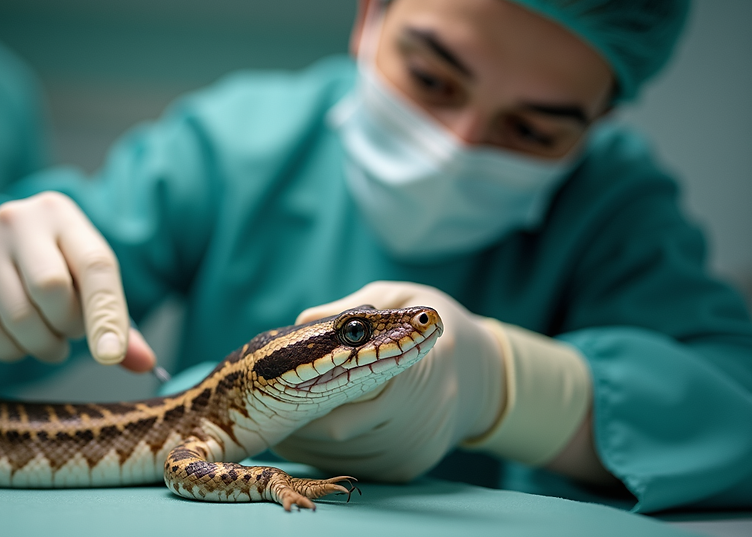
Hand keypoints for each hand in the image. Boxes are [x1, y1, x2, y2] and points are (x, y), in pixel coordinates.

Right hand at [0, 191, 155, 370]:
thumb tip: (146, 363)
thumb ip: (114, 318)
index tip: (111, 355)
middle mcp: (18, 220)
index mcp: (62, 214)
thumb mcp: (85, 277)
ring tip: (50, 337)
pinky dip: (13, 352)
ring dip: (43, 344)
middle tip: (71, 330)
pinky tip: (21, 341)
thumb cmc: (52, 265)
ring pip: (19, 317)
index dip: (106, 315)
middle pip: (51, 290)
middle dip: (69, 325)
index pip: (95, 266)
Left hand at [272, 281, 505, 481]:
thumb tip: (304, 319)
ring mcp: (413, 446)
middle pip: (337, 429)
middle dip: (300, 419)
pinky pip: (356, 466)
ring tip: (287, 419)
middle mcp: (415, 417)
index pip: (344, 388)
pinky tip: (313, 437)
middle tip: (275, 403)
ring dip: (308, 440)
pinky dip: (329, 454)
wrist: (488, 378)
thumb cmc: (437, 328)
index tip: (281, 380)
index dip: (306, 387)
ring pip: (341, 453)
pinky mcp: (409, 467)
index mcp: (412, 371)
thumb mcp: (403, 297)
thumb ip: (352, 308)